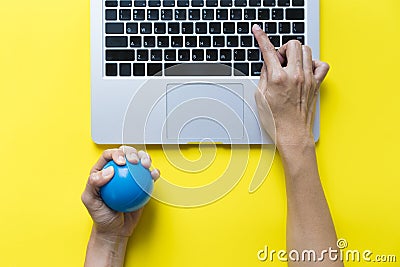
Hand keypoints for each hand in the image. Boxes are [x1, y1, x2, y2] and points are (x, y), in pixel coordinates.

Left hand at [81, 146, 159, 238]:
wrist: (114, 229)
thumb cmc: (100, 215)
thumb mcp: (90, 201)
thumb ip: (93, 184)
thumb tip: (109, 171)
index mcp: (102, 171)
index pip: (108, 155)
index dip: (115, 153)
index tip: (121, 162)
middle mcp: (117, 170)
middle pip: (125, 153)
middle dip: (131, 152)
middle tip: (133, 161)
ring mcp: (131, 177)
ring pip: (139, 160)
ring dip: (144, 158)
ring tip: (145, 165)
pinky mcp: (141, 184)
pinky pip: (148, 176)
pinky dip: (153, 172)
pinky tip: (154, 174)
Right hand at [252, 25, 329, 146]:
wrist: (292, 135)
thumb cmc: (276, 121)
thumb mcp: (260, 97)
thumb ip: (264, 76)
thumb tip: (267, 65)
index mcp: (278, 78)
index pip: (268, 51)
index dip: (261, 37)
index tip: (257, 31)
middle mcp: (295, 76)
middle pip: (293, 45)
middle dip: (284, 49)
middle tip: (279, 60)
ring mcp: (308, 79)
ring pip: (306, 51)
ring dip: (296, 54)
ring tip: (290, 66)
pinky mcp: (316, 85)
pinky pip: (321, 65)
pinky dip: (313, 63)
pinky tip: (305, 70)